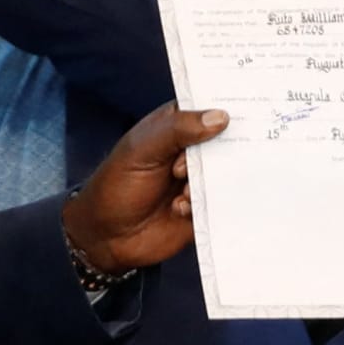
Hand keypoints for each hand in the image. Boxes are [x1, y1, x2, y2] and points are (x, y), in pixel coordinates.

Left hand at [62, 105, 228, 273]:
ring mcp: (200, 179)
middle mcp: (193, 150)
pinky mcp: (205, 206)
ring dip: (206, 182)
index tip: (237, 114)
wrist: (106, 236)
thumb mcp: (142, 149)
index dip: (224, 108)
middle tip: (187, 166)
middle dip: (219, 151)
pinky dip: (204, 203)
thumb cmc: (117, 183)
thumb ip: (178, 129)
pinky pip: (223, 201)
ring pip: (227, 172)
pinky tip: (179, 208)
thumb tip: (220, 117)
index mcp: (177, 126)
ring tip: (181, 192)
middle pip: (225, 141)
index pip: (208, 108)